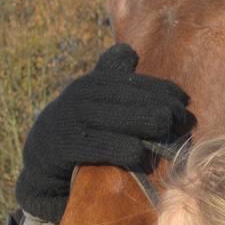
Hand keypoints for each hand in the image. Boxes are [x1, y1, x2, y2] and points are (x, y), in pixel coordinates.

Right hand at [15, 43, 190, 221]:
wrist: (40, 172)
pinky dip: (118, 149)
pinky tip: (139, 155)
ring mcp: (65, 121)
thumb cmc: (79, 140)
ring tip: (166, 130)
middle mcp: (75, 97)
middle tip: (182, 120)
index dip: (159, 88)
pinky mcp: (59, 148)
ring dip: (141, 122)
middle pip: (123, 96)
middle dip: (156, 105)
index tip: (184, 101)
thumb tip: (131, 52)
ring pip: (110, 117)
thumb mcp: (95, 109)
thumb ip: (113, 85)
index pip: (129, 81)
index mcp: (90, 86)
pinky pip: (93, 145)